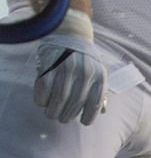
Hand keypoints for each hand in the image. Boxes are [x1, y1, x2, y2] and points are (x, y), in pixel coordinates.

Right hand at [34, 9, 106, 124]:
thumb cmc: (87, 59)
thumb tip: (102, 111)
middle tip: (63, 119)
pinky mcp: (50, 66)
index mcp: (99, 77)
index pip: (95, 104)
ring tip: (52, 114)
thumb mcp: (100, 72)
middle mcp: (84, 74)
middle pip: (75, 104)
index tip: (83, 122)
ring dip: (54, 111)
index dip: (89, 117)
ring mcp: (66, 70)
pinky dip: (42, 100)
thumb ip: (101, 91)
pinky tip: (43, 103)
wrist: (71, 35)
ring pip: (59, 99)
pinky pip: (44, 89)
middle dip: (68, 116)